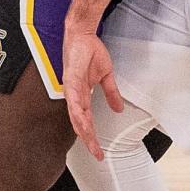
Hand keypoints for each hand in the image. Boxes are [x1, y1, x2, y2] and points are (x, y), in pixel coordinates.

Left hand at [62, 26, 123, 160]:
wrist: (83, 36)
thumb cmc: (90, 52)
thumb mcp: (106, 76)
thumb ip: (111, 93)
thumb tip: (119, 108)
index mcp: (82, 96)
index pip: (86, 122)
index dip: (92, 137)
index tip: (100, 151)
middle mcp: (74, 96)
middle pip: (80, 124)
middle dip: (88, 140)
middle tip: (97, 153)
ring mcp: (71, 89)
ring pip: (75, 115)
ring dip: (83, 129)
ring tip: (91, 142)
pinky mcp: (70, 79)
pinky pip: (74, 98)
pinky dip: (78, 111)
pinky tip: (82, 121)